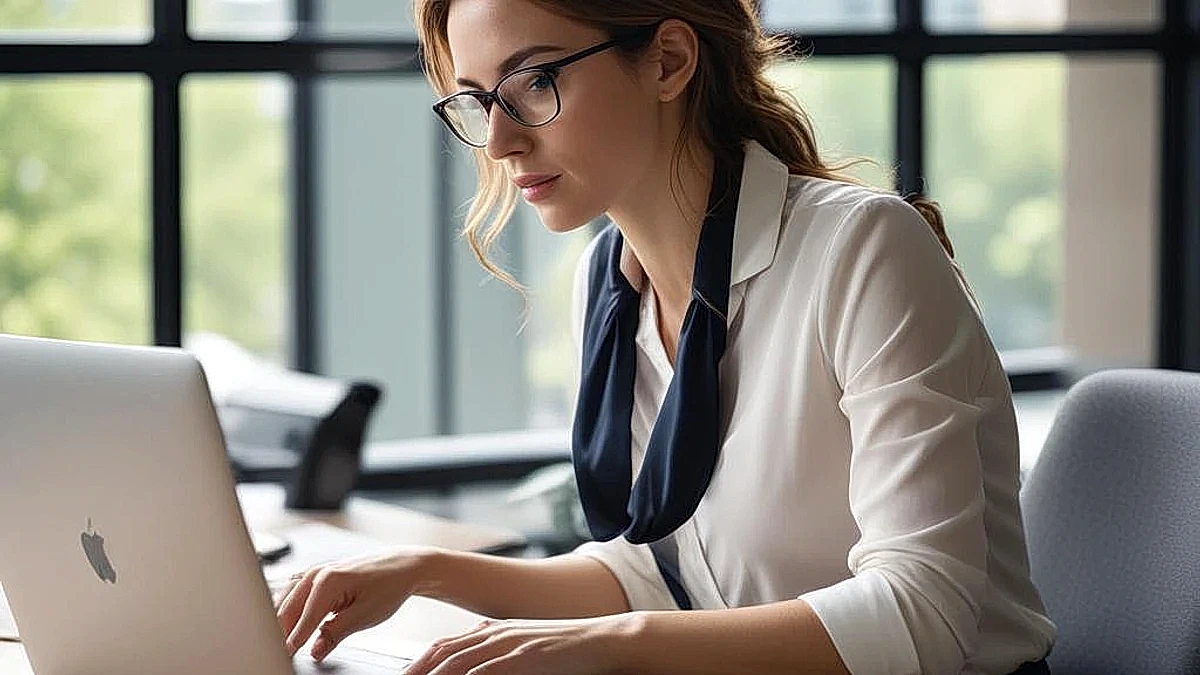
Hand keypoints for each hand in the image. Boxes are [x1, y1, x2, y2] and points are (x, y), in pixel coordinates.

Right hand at [276, 547, 436, 660]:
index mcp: (328, 581)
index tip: (284, 660)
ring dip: (278, 623)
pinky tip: (285, 626)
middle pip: (285, 610)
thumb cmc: (388, 586)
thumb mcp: (366, 615)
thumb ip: (336, 633)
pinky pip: (292, 595)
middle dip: (278, 634)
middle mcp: (316, 573)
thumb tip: (315, 652)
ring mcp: (313, 572)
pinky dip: (286, 611)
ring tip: (277, 645)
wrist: (401, 566)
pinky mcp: (315, 576)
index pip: (302, 620)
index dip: (292, 644)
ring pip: (284, 601)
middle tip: (276, 655)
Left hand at [404, 614, 636, 674]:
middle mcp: (496, 634)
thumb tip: (473, 660)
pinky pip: (486, 671)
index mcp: (494, 632)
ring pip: (458, 663)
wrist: (604, 640)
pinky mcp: (525, 657)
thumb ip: (499, 653)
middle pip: (443, 654)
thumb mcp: (526, 648)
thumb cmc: (568, 651)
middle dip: (417, 672)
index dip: (418, 663)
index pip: (444, 647)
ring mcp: (510, 645)